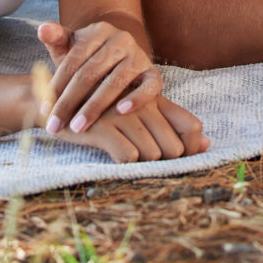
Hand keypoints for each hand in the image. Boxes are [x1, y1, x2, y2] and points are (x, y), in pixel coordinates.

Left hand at [37, 19, 163, 133]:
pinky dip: (137, 98)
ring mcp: (139, 56)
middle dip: (70, 101)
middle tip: (55, 125)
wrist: (121, 56)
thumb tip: (43, 29)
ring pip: (116, 82)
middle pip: (91, 72)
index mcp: (98, 31)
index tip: (43, 109)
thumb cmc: (88, 56)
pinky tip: (121, 112)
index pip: (74, 59)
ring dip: (95, 106)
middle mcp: (121, 40)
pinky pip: (149, 87)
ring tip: (77, 127)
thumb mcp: (71, 46)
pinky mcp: (153, 74)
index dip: (57, 85)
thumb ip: (56, 38)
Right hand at [48, 94, 209, 162]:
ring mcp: (123, 115)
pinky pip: (128, 157)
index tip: (179, 159)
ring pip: (153, 154)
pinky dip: (122, 162)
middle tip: (144, 160)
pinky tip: (109, 153)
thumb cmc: (103, 110)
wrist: (55, 100)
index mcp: (155, 99)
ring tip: (124, 154)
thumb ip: (171, 124)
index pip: (191, 126)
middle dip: (164, 162)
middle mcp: (143, 106)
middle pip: (174, 148)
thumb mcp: (139, 111)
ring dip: (141, 163)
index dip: (192, 148)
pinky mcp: (104, 126)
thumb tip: (207, 143)